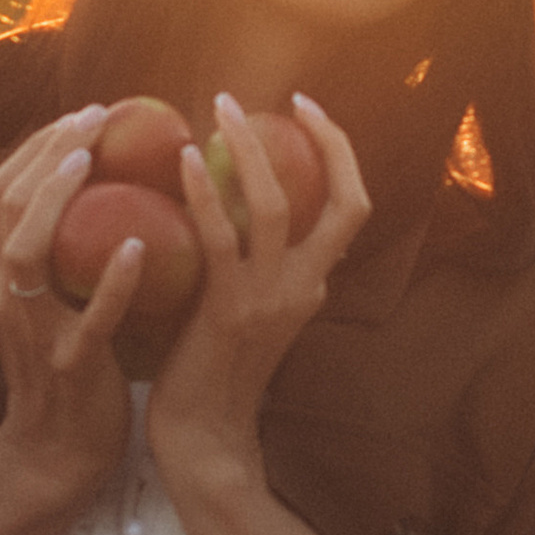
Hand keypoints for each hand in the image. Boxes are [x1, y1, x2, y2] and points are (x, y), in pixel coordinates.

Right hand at [0, 103, 141, 507]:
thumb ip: (56, 247)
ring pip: (26, 251)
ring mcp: (30, 331)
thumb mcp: (46, 299)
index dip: (35, 146)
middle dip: (47, 151)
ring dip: (58, 198)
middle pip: (5, 205)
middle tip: (95, 117)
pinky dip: (110, 281)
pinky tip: (136, 246)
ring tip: (93, 159)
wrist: (55, 452)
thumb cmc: (68, 364)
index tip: (82, 115)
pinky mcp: (69, 364)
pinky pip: (89, 319)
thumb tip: (95, 180)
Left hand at [144, 90, 372, 494]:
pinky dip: (204, 192)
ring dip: (250, 151)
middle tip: (273, 99)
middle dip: (319, 140)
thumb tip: (230, 206)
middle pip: (342, 199)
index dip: (338, 152)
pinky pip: (221, 237)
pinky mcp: (230, 309)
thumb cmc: (210, 372)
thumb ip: (253, 264)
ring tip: (223, 109)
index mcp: (313, 284)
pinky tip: (183, 161)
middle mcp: (307, 287)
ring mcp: (272, 298)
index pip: (351, 206)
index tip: (304, 108)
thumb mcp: (250, 310)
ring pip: (279, 207)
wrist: (201, 436)